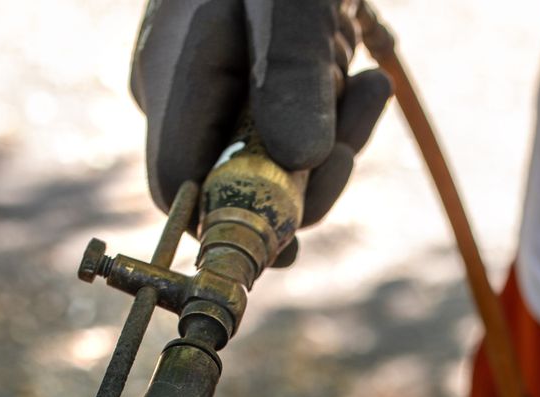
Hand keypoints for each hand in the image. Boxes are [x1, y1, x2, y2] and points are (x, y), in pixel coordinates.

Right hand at [131, 0, 392, 227]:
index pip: (178, 193)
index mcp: (172, 77)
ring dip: (333, 142)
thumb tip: (296, 165)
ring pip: (273, 164)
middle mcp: (182, 95)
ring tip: (368, 84)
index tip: (299, 230)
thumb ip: (292, 76)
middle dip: (306, 175)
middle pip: (234, 186)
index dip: (233, 222)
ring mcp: (214, 92)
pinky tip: (364, 78)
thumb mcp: (295, 3)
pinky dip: (333, 119)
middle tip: (357, 122)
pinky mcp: (254, 88)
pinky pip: (292, 133)